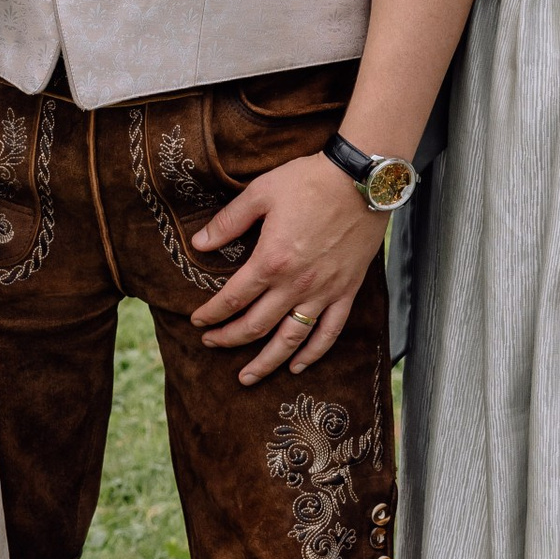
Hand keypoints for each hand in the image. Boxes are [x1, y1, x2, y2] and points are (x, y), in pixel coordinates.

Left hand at [187, 151, 382, 383]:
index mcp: (270, 261)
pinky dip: (312, 354)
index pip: (233, 299)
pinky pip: (329, 333)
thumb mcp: (260, 193)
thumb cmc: (309, 182)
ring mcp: (323, 292)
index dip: (211, 314)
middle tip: (211, 345)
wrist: (362, 181)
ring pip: (290, 340)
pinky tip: (297, 366)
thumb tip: (199, 244)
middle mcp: (296, 284)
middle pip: (256, 326)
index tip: (197, 321)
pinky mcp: (346, 292)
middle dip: (229, 339)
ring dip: (266, 362)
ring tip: (247, 377)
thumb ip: (228, 222)